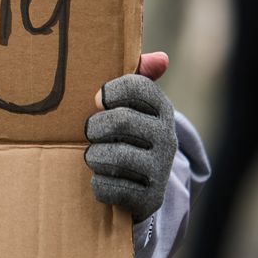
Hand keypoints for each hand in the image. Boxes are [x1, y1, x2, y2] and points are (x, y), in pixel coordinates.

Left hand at [84, 52, 177, 222]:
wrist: (142, 187)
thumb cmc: (127, 136)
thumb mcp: (131, 107)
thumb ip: (137, 78)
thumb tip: (161, 58)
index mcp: (161, 110)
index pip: (137, 87)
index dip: (112, 91)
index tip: (98, 100)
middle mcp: (167, 138)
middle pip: (121, 120)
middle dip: (96, 126)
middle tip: (90, 132)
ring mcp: (160, 170)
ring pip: (114, 156)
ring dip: (94, 156)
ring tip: (94, 156)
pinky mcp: (149, 199)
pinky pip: (109, 187)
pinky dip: (98, 184)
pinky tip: (101, 179)